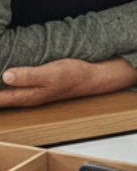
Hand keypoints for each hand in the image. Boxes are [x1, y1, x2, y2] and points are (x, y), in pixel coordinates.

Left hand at [0, 59, 136, 107]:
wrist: (92, 77)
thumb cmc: (74, 75)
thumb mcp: (52, 73)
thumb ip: (29, 76)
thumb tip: (6, 75)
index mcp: (25, 96)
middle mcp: (22, 96)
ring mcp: (26, 91)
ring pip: (1, 94)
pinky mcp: (30, 84)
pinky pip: (7, 87)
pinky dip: (0, 84)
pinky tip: (0, 76)